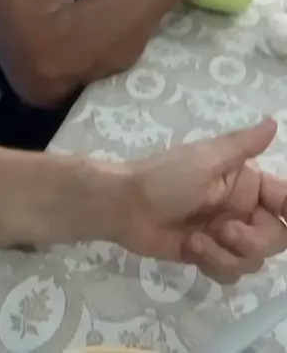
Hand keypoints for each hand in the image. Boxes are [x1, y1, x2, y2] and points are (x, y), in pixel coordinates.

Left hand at [109, 119, 286, 283]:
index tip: (285, 219)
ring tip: (196, 241)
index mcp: (245, 181)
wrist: (123, 206)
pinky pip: (231, 272)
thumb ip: (242, 146)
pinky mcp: (209, 255)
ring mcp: (225, 234)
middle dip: (253, 242)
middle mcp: (241, 208)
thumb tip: (274, 122)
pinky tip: (190, 248)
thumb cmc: (163, 177)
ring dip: (226, 256)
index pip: (285, 200)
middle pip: (275, 238)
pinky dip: (213, 264)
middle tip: (226, 233)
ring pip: (253, 260)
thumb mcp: (204, 159)